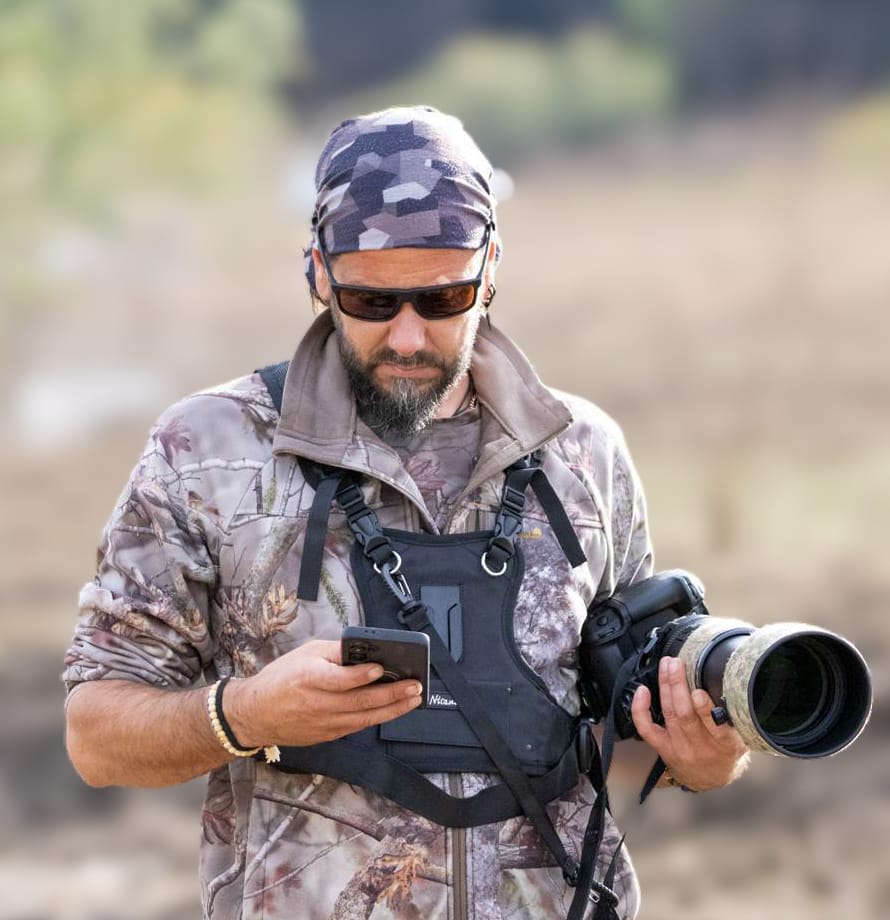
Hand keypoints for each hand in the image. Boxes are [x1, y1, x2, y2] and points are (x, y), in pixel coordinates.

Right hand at [225, 639, 423, 748]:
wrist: (256, 714)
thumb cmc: (281, 679)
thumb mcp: (304, 653)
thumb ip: (335, 652)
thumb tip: (365, 648)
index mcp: (309, 678)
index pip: (339, 679)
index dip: (361, 675)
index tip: (382, 668)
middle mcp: (318, 703)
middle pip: (360, 701)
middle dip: (392, 694)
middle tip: (415, 685)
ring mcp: (324, 723)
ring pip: (365, 718)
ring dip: (393, 709)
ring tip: (414, 698)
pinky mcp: (328, 735)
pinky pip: (358, 726)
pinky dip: (378, 718)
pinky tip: (394, 709)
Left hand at [631, 656, 749, 790]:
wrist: (711, 779)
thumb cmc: (726, 753)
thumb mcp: (741, 737)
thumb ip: (735, 717)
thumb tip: (733, 686)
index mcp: (725, 744)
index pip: (715, 727)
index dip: (705, 709)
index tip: (699, 692)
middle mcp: (700, 747)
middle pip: (685, 715)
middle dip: (678, 685)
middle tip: (676, 663)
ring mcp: (679, 748)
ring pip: (669, 714)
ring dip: (665, 686)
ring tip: (666, 666)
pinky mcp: (663, 748)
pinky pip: (647, 729)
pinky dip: (641, 709)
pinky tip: (642, 691)